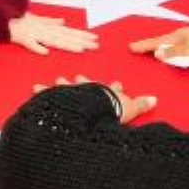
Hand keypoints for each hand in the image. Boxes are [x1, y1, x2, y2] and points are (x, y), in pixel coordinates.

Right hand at [9, 13, 98, 54]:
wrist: (1, 16)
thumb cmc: (19, 18)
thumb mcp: (37, 18)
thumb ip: (50, 21)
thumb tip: (63, 21)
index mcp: (48, 26)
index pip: (68, 31)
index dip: (82, 35)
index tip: (95, 38)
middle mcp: (44, 30)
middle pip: (65, 36)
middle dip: (81, 41)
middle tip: (96, 45)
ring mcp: (34, 34)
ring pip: (53, 40)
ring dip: (66, 44)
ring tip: (80, 49)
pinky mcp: (22, 38)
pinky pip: (30, 44)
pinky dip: (37, 47)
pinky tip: (45, 52)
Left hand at [35, 75, 156, 123]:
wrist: (98, 110)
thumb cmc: (114, 110)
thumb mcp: (130, 108)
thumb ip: (141, 104)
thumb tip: (154, 99)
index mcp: (104, 92)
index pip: (110, 89)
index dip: (115, 88)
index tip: (117, 84)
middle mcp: (87, 91)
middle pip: (83, 85)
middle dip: (78, 82)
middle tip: (71, 78)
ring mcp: (73, 94)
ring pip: (62, 88)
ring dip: (53, 87)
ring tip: (42, 85)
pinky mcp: (60, 98)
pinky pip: (47, 95)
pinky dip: (40, 94)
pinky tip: (33, 91)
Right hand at [129, 26, 188, 63]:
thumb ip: (173, 53)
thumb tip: (157, 53)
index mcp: (179, 35)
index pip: (157, 41)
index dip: (144, 45)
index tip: (131, 47)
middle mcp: (184, 34)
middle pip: (164, 41)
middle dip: (152, 45)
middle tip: (141, 49)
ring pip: (173, 42)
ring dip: (164, 46)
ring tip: (155, 50)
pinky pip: (181, 45)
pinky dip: (174, 48)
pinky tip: (175, 50)